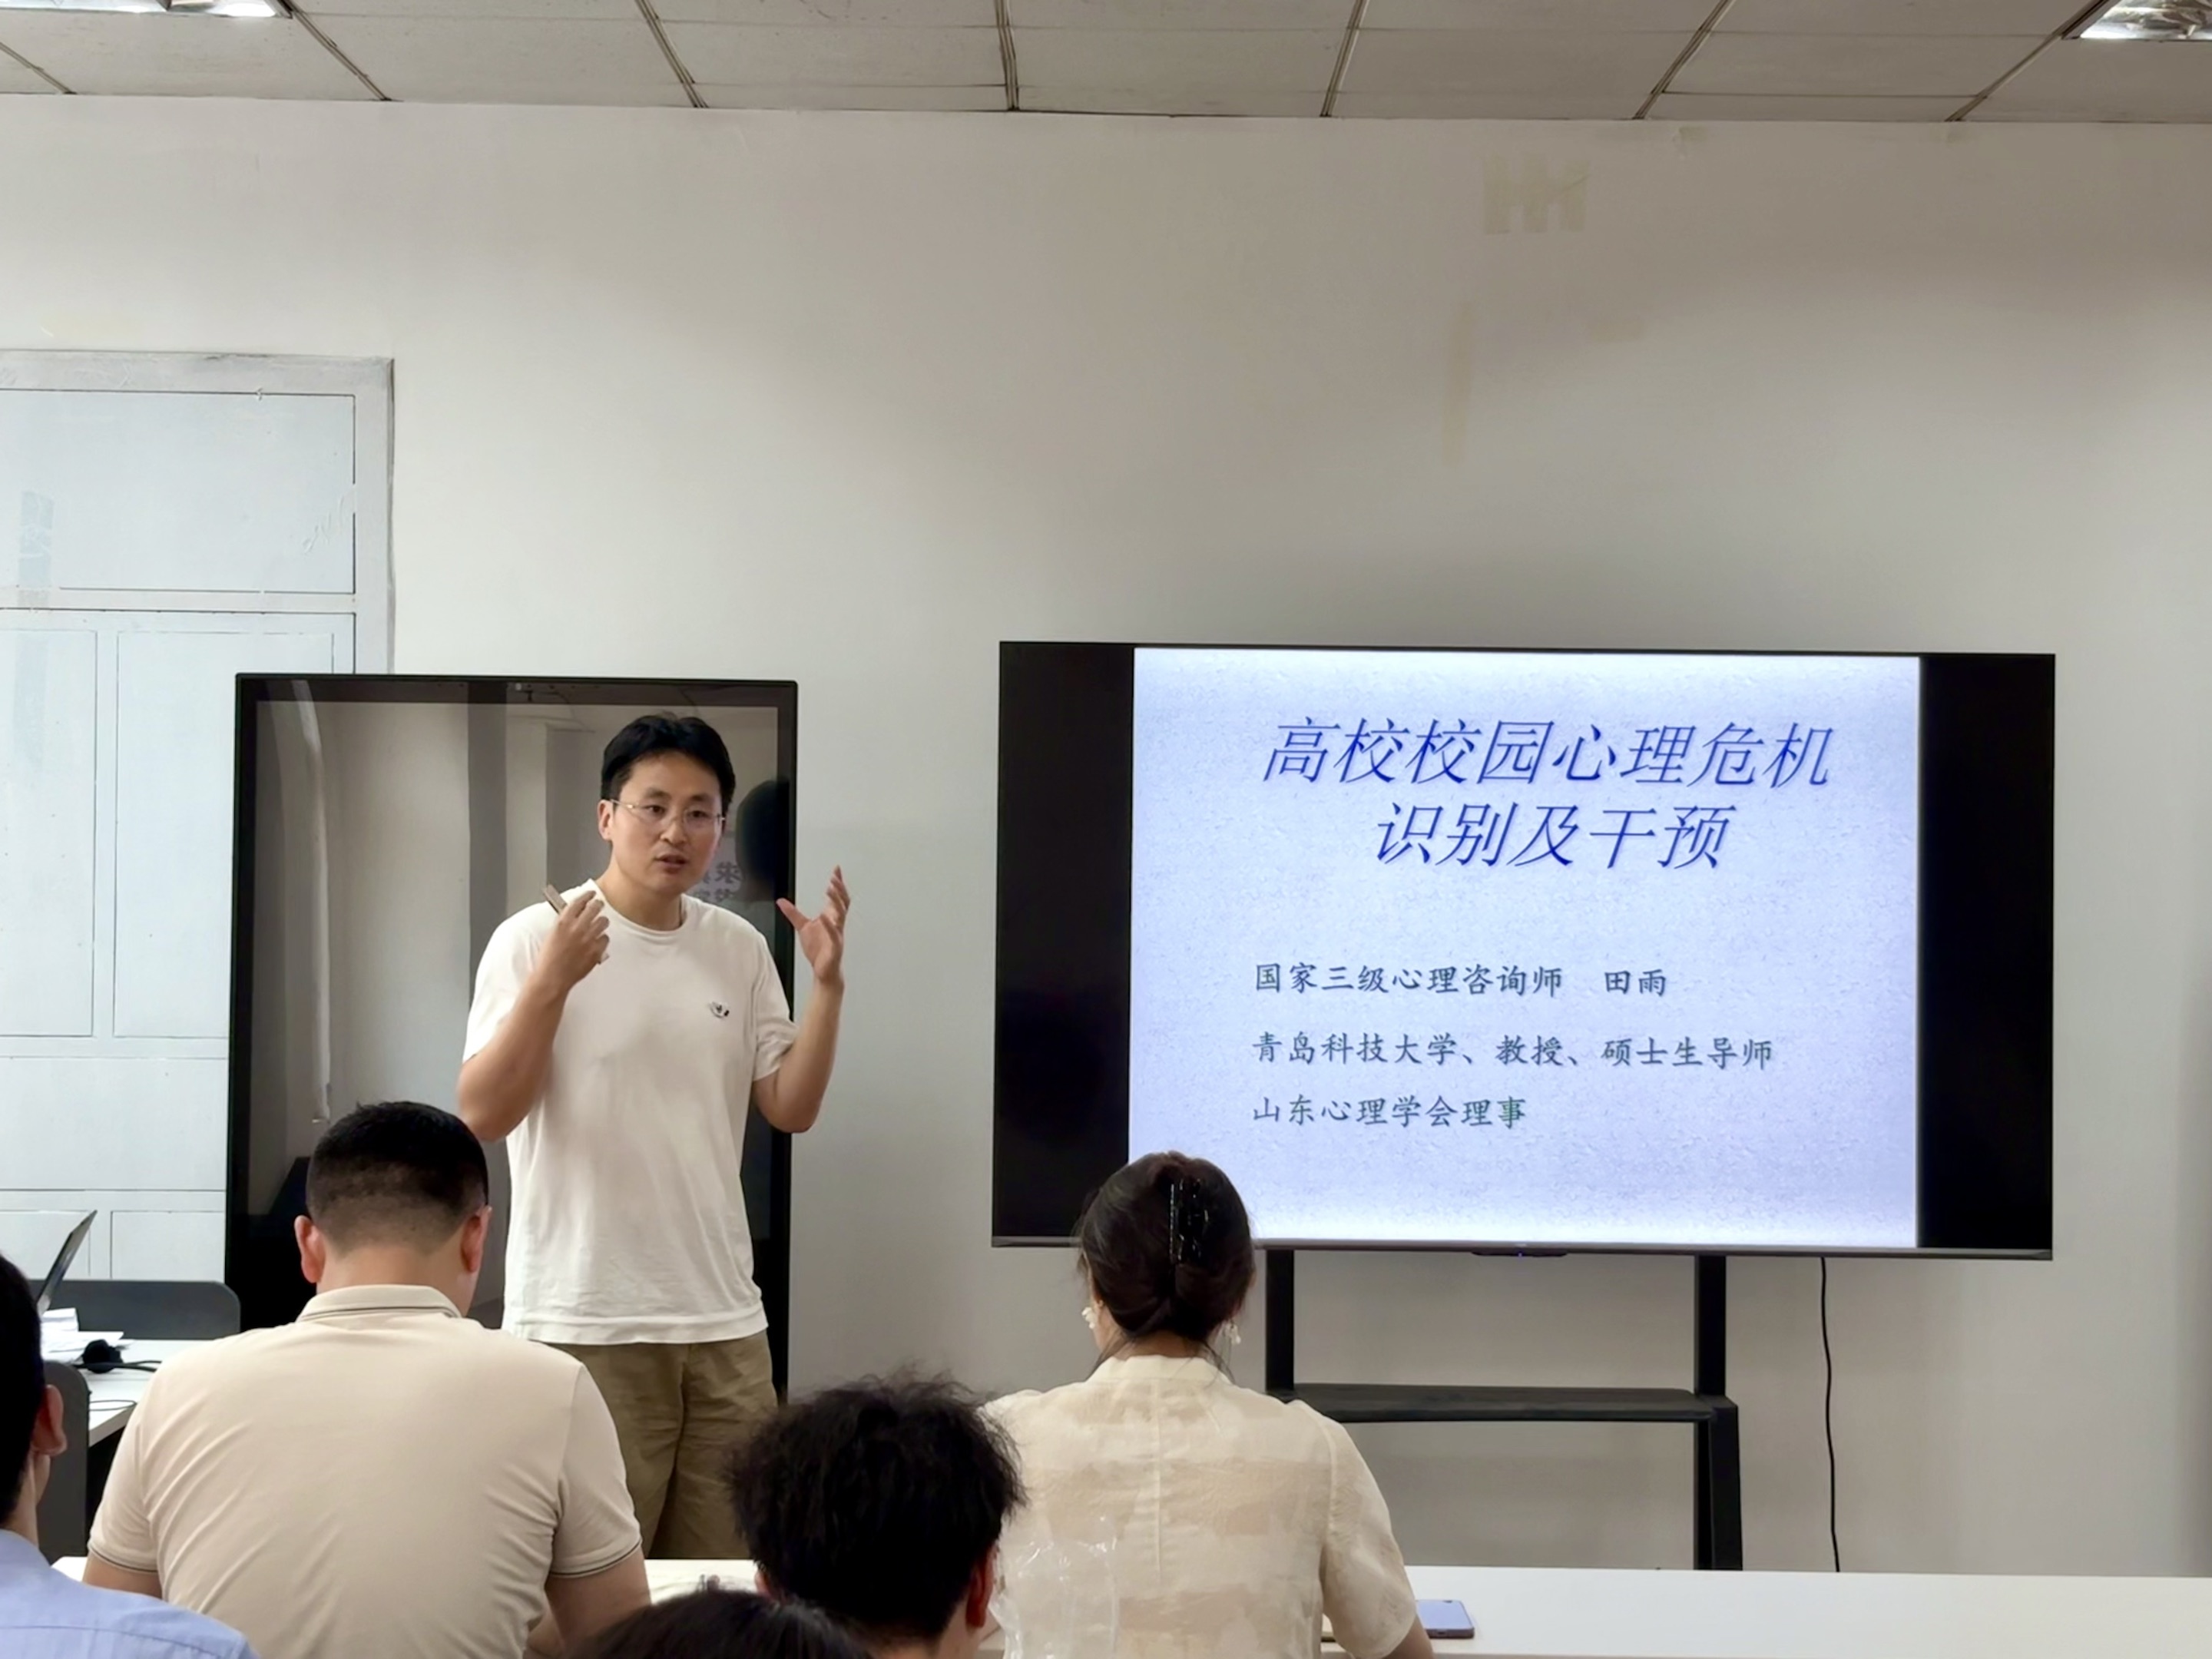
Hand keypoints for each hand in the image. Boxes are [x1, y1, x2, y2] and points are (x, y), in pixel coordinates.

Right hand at [535, 891, 609, 993]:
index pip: (579, 902)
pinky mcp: (596, 951)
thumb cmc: (548, 960)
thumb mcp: (552, 935)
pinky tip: (597, 942)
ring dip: (602, 921)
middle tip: (599, 905)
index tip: (591, 893)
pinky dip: (602, 939)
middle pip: (594, 908)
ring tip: (599, 924)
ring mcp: (588, 939)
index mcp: (563, 922)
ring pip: (603, 921)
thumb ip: (564, 923)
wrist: (552, 978)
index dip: (587, 895)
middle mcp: (577, 928)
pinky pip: (606, 938)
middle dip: (598, 904)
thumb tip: (575, 915)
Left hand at [779, 865, 848, 991]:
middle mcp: (836, 923)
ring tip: (830, 888)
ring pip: (841, 914)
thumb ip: (793, 913)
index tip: (836, 869)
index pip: (837, 896)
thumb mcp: (802, 927)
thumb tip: (781, 901)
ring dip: (836, 900)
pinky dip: (828, 925)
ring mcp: (837, 934)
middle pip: (842, 901)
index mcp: (831, 917)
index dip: (838, 883)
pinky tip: (823, 916)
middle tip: (835, 876)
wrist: (823, 971)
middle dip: (839, 888)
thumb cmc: (818, 950)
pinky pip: (834, 933)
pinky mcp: (835, 946)